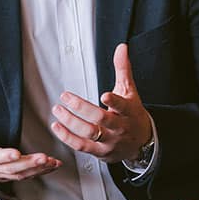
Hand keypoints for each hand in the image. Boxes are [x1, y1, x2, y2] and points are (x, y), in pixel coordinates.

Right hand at [0, 88, 60, 181]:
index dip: (5, 156)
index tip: (17, 153)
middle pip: (10, 168)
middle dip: (28, 163)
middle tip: (44, 157)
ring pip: (19, 174)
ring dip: (37, 169)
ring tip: (52, 162)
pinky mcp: (7, 175)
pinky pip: (25, 175)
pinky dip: (39, 171)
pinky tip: (52, 166)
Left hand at [50, 43, 152, 163]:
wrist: (142, 143)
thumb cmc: (133, 114)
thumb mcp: (130, 91)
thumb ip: (123, 69)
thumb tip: (121, 48)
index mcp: (128, 111)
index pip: (123, 106)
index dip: (114, 101)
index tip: (105, 95)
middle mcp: (119, 128)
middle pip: (100, 119)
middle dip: (81, 108)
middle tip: (66, 97)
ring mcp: (109, 141)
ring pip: (88, 133)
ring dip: (70, 122)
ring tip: (58, 110)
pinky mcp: (99, 152)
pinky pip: (81, 146)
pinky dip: (67, 137)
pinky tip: (57, 126)